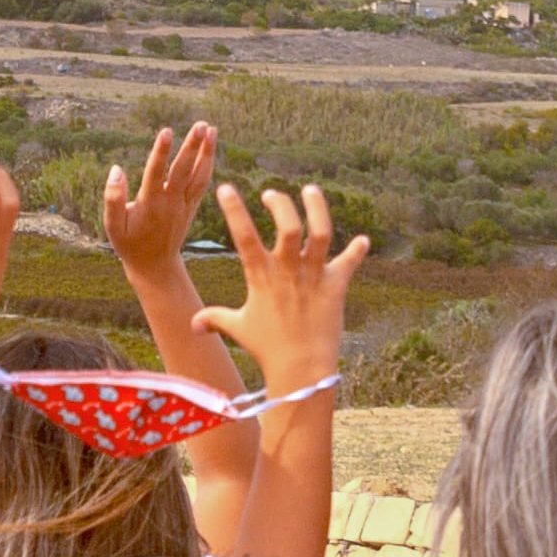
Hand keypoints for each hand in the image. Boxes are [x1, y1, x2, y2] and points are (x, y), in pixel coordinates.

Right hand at [101, 122, 219, 279]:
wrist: (155, 266)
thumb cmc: (129, 244)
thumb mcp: (113, 226)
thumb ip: (112, 199)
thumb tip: (116, 169)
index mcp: (150, 204)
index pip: (156, 173)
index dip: (161, 152)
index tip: (166, 131)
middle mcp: (170, 203)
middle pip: (183, 170)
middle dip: (192, 146)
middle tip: (200, 124)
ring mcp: (184, 205)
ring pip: (199, 175)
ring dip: (206, 152)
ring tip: (210, 128)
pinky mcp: (191, 207)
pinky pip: (202, 183)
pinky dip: (207, 164)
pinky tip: (209, 147)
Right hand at [200, 179, 372, 393]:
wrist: (301, 369)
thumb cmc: (267, 349)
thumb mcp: (239, 329)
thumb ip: (216, 318)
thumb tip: (193, 325)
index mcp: (261, 277)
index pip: (243, 235)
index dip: (233, 209)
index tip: (225, 187)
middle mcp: (288, 271)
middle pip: (287, 226)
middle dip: (279, 203)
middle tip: (272, 195)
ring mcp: (314, 276)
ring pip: (321, 232)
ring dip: (318, 208)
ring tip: (311, 191)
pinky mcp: (336, 286)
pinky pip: (350, 262)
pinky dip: (358, 251)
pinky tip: (363, 242)